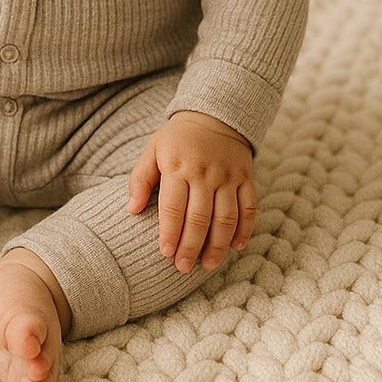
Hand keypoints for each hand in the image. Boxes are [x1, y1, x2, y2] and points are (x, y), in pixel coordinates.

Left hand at [128, 111, 255, 272]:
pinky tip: (235, 247)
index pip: (173, 206)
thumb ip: (140, 178)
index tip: (165, 253)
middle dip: (191, 246)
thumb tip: (132, 209)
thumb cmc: (177, 138)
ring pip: (226, 217)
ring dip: (218, 245)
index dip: (170, 232)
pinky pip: (249, 207)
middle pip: (200, 217)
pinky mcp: (246, 178)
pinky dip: (244, 230)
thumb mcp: (153, 149)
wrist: (214, 114)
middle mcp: (205, 172)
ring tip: (207, 265)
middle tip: (183, 267)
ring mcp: (228, 176)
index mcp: (178, 166)